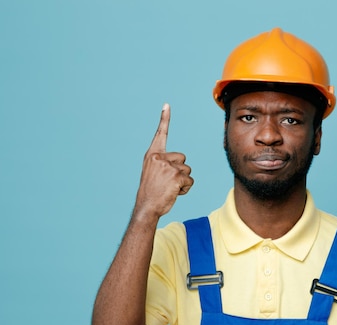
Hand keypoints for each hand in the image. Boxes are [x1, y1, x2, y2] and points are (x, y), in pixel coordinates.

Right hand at [133, 104, 193, 220]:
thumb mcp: (152, 173)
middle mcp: (158, 158)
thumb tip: (180, 164)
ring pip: (187, 170)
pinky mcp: (175, 177)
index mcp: (152, 155)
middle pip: (183, 158)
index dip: (164, 119)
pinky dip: (185, 189)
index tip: (167, 105)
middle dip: (180, 171)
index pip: (160, 134)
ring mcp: (167, 167)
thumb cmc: (151, 192)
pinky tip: (174, 193)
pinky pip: (190, 181)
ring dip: (183, 181)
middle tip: (167, 182)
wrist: (146, 207)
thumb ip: (163, 164)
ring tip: (169, 188)